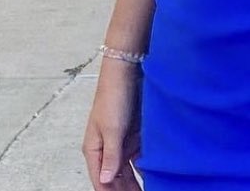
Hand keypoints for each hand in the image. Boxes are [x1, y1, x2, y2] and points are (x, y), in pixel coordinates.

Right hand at [82, 59, 142, 189]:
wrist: (127, 71)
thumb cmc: (113, 97)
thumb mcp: (112, 129)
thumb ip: (111, 156)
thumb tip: (105, 180)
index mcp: (94, 150)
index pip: (100, 182)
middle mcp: (107, 149)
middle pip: (114, 179)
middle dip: (124, 190)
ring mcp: (121, 143)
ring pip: (127, 171)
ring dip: (135, 183)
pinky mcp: (134, 135)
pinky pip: (138, 158)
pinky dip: (144, 169)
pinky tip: (154, 177)